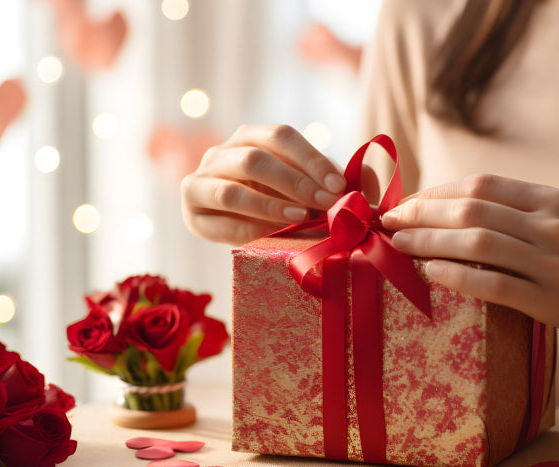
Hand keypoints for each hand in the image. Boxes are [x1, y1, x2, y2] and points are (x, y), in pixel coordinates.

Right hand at [180, 124, 346, 245]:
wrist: (234, 227)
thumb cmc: (276, 200)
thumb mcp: (304, 185)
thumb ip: (329, 180)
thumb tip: (367, 176)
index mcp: (249, 137)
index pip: (280, 136)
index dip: (311, 159)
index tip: (339, 185)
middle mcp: (220, 153)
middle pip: (254, 160)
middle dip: (294, 183)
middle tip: (324, 203)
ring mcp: (199, 182)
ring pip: (231, 192)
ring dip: (269, 207)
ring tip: (300, 217)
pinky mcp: (191, 214)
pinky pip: (219, 224)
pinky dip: (249, 231)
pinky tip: (272, 238)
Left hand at [380, 174, 558, 343]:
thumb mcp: (557, 218)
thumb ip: (511, 209)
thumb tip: (443, 205)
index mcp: (549, 199)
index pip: (481, 186)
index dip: (436, 192)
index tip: (404, 202)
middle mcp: (552, 226)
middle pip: (473, 210)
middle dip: (422, 214)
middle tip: (389, 222)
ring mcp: (553, 264)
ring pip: (478, 244)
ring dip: (430, 242)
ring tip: (398, 245)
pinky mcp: (551, 301)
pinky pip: (494, 285)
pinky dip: (457, 277)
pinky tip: (430, 273)